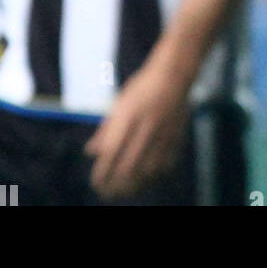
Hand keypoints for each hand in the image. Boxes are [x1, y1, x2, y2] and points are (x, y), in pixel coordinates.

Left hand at [83, 62, 191, 199]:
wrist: (174, 74)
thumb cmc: (142, 87)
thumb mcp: (120, 103)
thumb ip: (106, 129)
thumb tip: (90, 152)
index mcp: (128, 117)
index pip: (110, 153)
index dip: (102, 173)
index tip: (96, 182)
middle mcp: (145, 127)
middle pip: (128, 167)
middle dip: (115, 184)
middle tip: (107, 192)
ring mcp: (162, 133)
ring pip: (147, 170)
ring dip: (134, 184)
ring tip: (124, 190)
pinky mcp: (176, 136)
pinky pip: (165, 164)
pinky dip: (154, 175)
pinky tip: (145, 178)